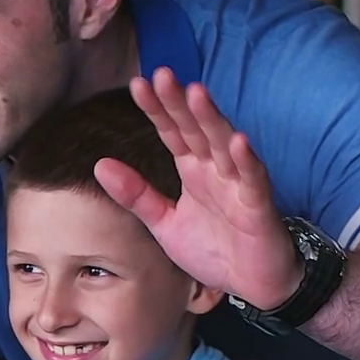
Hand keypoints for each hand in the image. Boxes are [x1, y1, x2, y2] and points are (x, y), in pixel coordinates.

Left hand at [95, 68, 302, 309]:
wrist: (251, 284)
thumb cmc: (213, 249)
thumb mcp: (164, 223)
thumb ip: (136, 195)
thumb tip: (100, 165)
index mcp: (193, 170)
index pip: (172, 132)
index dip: (157, 109)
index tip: (138, 84)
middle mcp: (216, 170)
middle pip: (196, 129)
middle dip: (179, 103)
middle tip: (162, 74)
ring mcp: (239, 184)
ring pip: (224, 145)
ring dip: (211, 119)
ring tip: (196, 93)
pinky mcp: (259, 206)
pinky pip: (253, 179)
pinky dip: (246, 160)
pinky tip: (238, 140)